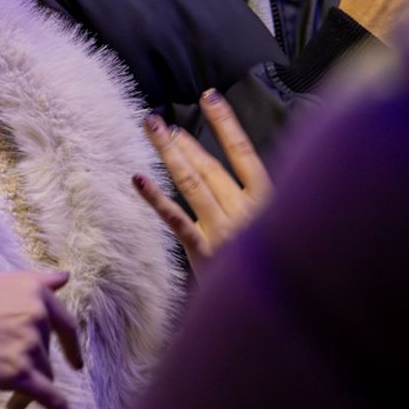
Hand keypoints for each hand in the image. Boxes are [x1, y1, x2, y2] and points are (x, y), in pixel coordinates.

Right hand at [0, 270, 87, 408]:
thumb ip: (28, 282)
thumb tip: (65, 277)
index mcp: (29, 288)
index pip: (62, 320)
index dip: (69, 343)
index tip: (74, 362)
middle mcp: (35, 312)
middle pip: (47, 351)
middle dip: (30, 366)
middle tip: (5, 376)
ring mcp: (29, 343)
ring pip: (41, 376)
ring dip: (23, 388)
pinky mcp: (19, 374)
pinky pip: (52, 400)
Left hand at [134, 90, 271, 266]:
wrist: (269, 311)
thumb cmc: (269, 267)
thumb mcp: (270, 227)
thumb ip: (251, 199)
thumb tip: (219, 168)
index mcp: (268, 200)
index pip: (245, 152)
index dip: (226, 123)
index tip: (209, 96)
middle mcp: (248, 210)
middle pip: (210, 166)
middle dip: (182, 140)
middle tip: (157, 120)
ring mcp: (226, 230)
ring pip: (193, 183)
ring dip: (169, 153)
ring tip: (150, 130)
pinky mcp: (207, 252)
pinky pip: (178, 220)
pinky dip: (157, 199)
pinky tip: (138, 179)